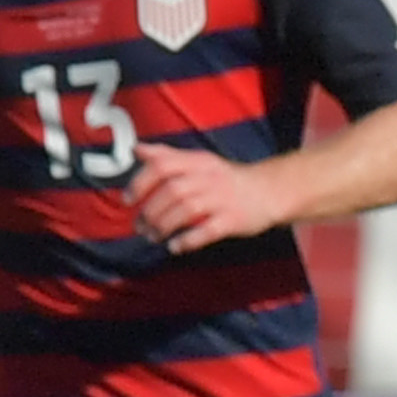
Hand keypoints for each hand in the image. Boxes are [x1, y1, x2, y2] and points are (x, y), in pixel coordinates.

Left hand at [127, 146, 283, 252]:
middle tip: (140, 227)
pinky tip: (175, 247)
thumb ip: (167, 156)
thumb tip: (135, 150)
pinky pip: (207, 231)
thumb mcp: (199, 161)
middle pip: (172, 191)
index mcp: (198, 162)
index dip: (141, 182)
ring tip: (153, 238)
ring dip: (164, 226)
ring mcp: (223, 199)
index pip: (163, 165)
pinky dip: (188, 240)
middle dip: (151, 212)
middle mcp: (209, 177)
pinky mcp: (234, 220)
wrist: (269, 191)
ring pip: (187, 210)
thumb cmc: (226, 179)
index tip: (127, 200)